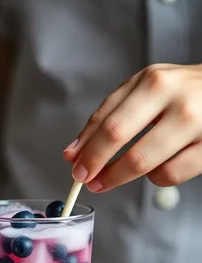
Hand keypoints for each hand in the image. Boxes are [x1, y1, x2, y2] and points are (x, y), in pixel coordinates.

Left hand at [63, 64, 201, 191]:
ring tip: (120, 174)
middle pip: (118, 137)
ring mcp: (195, 123)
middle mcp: (174, 98)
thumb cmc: (181, 93)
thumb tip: (73, 153)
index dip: (86, 149)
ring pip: (143, 163)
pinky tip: (158, 166)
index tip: (74, 167)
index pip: (107, 120)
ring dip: (123, 175)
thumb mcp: (144, 92)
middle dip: (96, 165)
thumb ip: (108, 117)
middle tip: (88, 181)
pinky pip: (169, 176)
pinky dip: (157, 177)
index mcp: (152, 82)